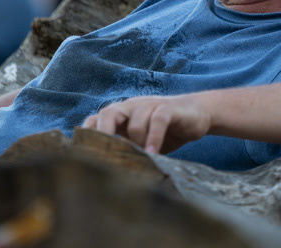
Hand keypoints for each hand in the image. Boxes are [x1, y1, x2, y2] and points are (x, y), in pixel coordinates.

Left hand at [81, 94, 211, 154]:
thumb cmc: (165, 132)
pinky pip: (157, 121)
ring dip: (137, 144)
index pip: (96, 120)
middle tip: (104, 158)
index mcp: (121, 114)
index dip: (87, 135)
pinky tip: (154, 153)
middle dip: (103, 135)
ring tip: (143, 160)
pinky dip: (154, 138)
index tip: (83, 157)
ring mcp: (149, 105)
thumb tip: (106, 175)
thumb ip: (126, 149)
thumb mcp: (141, 142)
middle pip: (108, 114)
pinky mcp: (168, 108)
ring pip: (135, 123)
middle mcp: (131, 107)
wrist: (198, 114)